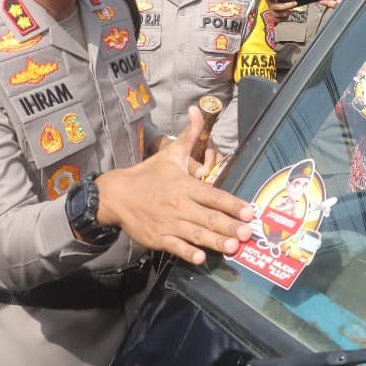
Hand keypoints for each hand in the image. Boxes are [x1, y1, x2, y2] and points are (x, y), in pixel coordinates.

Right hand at [97, 107, 253, 264]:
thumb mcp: (170, 153)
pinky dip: (188, 252)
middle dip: (229, 226)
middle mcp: (179, 204)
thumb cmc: (148, 174)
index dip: (232, 204)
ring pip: (195, 234)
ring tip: (233, 248)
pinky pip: (176, 247)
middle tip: (248, 234)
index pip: (213, 195)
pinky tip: (201, 258)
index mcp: (184, 185)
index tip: (249, 212)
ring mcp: (168, 223)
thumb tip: (198, 108)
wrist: (116, 194)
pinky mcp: (158, 237)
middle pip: (208, 217)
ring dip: (215, 242)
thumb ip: (189, 134)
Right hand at [266, 0, 297, 21]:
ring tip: (292, 9)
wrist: (263, 16)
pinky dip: (286, 17)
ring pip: (282, 14)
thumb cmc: (270, 5)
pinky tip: (287, 14)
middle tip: (295, 3)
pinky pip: (282, 19)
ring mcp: (270, 14)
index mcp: (268, 0)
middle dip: (288, 5)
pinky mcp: (272, 21)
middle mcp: (269, 7)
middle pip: (279, 6)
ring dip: (288, 11)